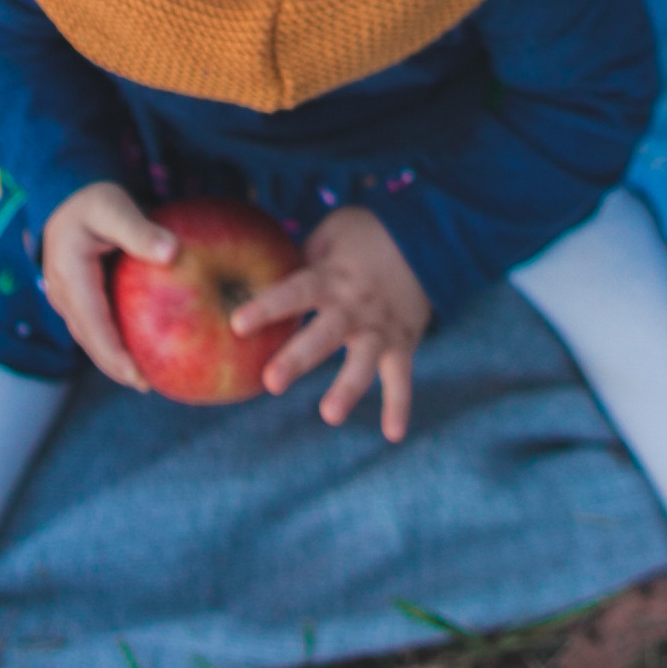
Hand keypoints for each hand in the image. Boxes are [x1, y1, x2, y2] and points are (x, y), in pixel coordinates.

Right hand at [39, 180, 174, 388]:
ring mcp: (65, 297)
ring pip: (90, 336)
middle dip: (116, 367)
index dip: (114, 357)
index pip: (94, 326)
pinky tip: (137, 347)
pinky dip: (112, 341)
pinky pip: (93, 325)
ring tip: (144, 376)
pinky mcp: (74, 296)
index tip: (139, 378)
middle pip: (90, 340)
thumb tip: (172, 253)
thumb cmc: (93, 200)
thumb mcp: (115, 208)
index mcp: (70, 276)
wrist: (66, 193)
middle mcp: (62, 292)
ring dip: (113, 358)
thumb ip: (140, 231)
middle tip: (148, 386)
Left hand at [236, 205, 430, 439]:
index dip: (267, 306)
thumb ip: (301, 254)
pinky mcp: (403, 343)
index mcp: (331, 277)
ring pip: (364, 361)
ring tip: (330, 415)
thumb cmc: (367, 235)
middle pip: (325, 334)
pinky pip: (402, 378)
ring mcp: (380, 327)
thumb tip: (260, 272)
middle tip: (271, 383)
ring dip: (348, 388)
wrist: (429, 238)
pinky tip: (393, 435)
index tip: (237, 325)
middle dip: (298, 359)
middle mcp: (354, 306)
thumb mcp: (333, 232)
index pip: (295, 291)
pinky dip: (399, 406)